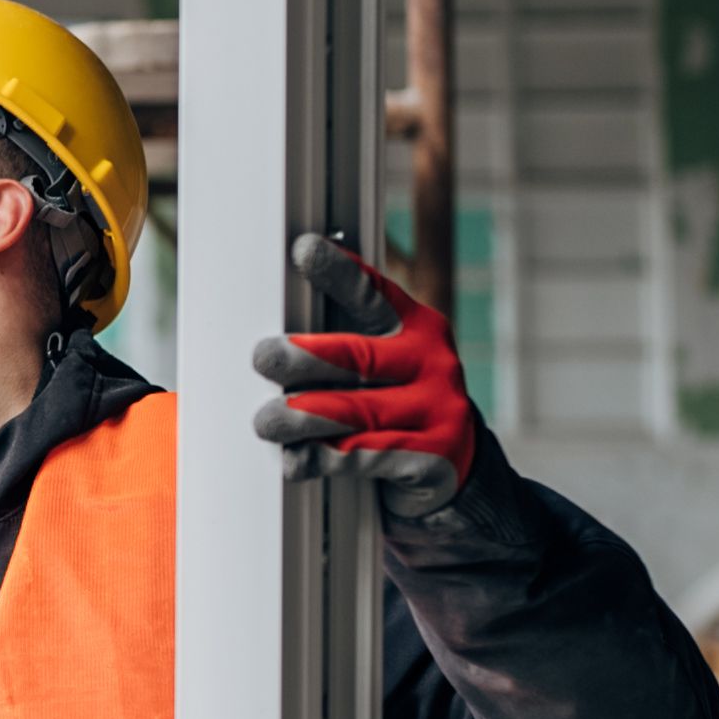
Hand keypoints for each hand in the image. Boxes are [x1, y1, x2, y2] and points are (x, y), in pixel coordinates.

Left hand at [248, 232, 478, 519]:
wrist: (454, 468)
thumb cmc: (399, 406)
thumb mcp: (383, 368)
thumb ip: (342, 350)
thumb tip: (271, 347)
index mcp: (417, 328)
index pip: (373, 295)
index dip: (339, 273)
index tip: (304, 249)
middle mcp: (434, 363)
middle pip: (359, 357)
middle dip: (305, 357)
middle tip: (264, 357)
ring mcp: (439, 411)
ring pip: (358, 411)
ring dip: (304, 417)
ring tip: (267, 421)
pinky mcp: (436, 459)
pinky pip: (369, 456)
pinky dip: (325, 457)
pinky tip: (296, 458)